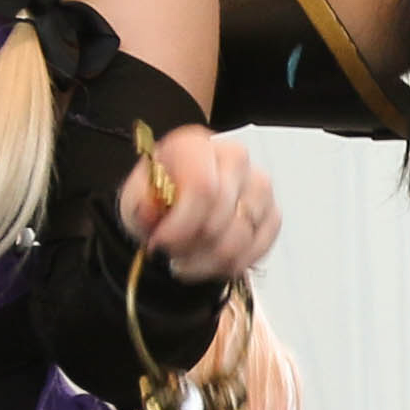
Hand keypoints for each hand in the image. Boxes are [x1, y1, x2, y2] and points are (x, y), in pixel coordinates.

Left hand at [120, 125, 278, 279]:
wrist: (177, 208)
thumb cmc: (158, 199)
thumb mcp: (136, 199)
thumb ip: (141, 203)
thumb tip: (152, 211)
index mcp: (196, 144)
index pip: (202, 186)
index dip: (182, 224)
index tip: (161, 245)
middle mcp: (234, 157)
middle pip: (223, 215)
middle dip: (193, 245)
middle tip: (172, 254)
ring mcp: (259, 186)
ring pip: (241, 237)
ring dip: (210, 260)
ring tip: (189, 260)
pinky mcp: (273, 213)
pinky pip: (258, 249)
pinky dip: (232, 264)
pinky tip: (211, 261)